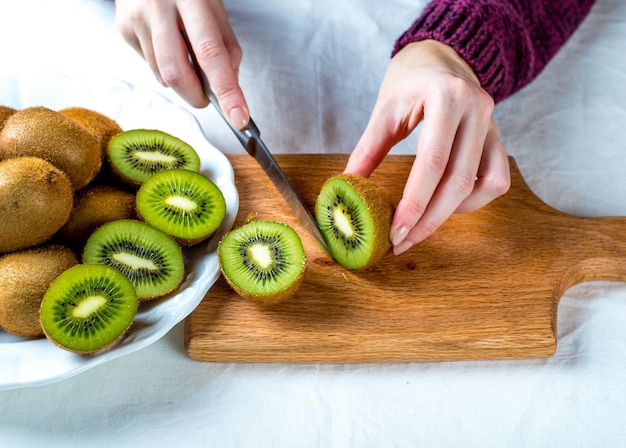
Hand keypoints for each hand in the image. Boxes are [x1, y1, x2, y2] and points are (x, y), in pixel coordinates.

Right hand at [115, 0, 249, 128]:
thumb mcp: (214, 5)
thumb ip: (226, 45)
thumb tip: (231, 85)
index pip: (210, 53)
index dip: (226, 90)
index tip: (238, 117)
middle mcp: (158, 6)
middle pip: (177, 73)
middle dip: (196, 96)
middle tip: (208, 98)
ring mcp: (136, 18)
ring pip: (162, 76)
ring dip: (182, 80)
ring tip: (186, 52)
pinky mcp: (123, 29)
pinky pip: (150, 66)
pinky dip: (165, 67)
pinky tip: (168, 44)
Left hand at [344, 40, 510, 254]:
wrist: (439, 58)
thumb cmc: (409, 82)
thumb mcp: (384, 111)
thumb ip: (367, 151)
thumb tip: (348, 189)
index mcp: (447, 97)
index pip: (433, 163)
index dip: (414, 204)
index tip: (395, 232)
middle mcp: (478, 110)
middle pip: (459, 182)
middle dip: (428, 220)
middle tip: (401, 241)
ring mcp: (494, 125)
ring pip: (482, 186)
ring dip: (451, 213)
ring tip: (420, 222)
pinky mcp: (499, 138)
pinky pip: (496, 180)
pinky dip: (472, 199)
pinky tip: (446, 202)